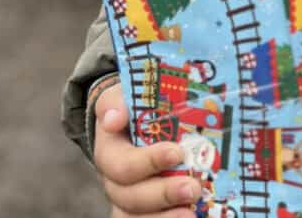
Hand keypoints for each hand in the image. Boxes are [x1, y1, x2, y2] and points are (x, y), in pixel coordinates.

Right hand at [94, 84, 200, 216]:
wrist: (135, 119)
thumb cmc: (132, 106)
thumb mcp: (120, 96)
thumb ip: (115, 102)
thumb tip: (114, 119)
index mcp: (109, 152)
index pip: (121, 165)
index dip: (148, 162)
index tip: (176, 152)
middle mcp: (114, 182)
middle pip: (130, 198)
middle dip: (163, 195)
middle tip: (192, 188)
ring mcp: (128, 201)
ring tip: (191, 214)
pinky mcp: (144, 211)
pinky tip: (191, 217)